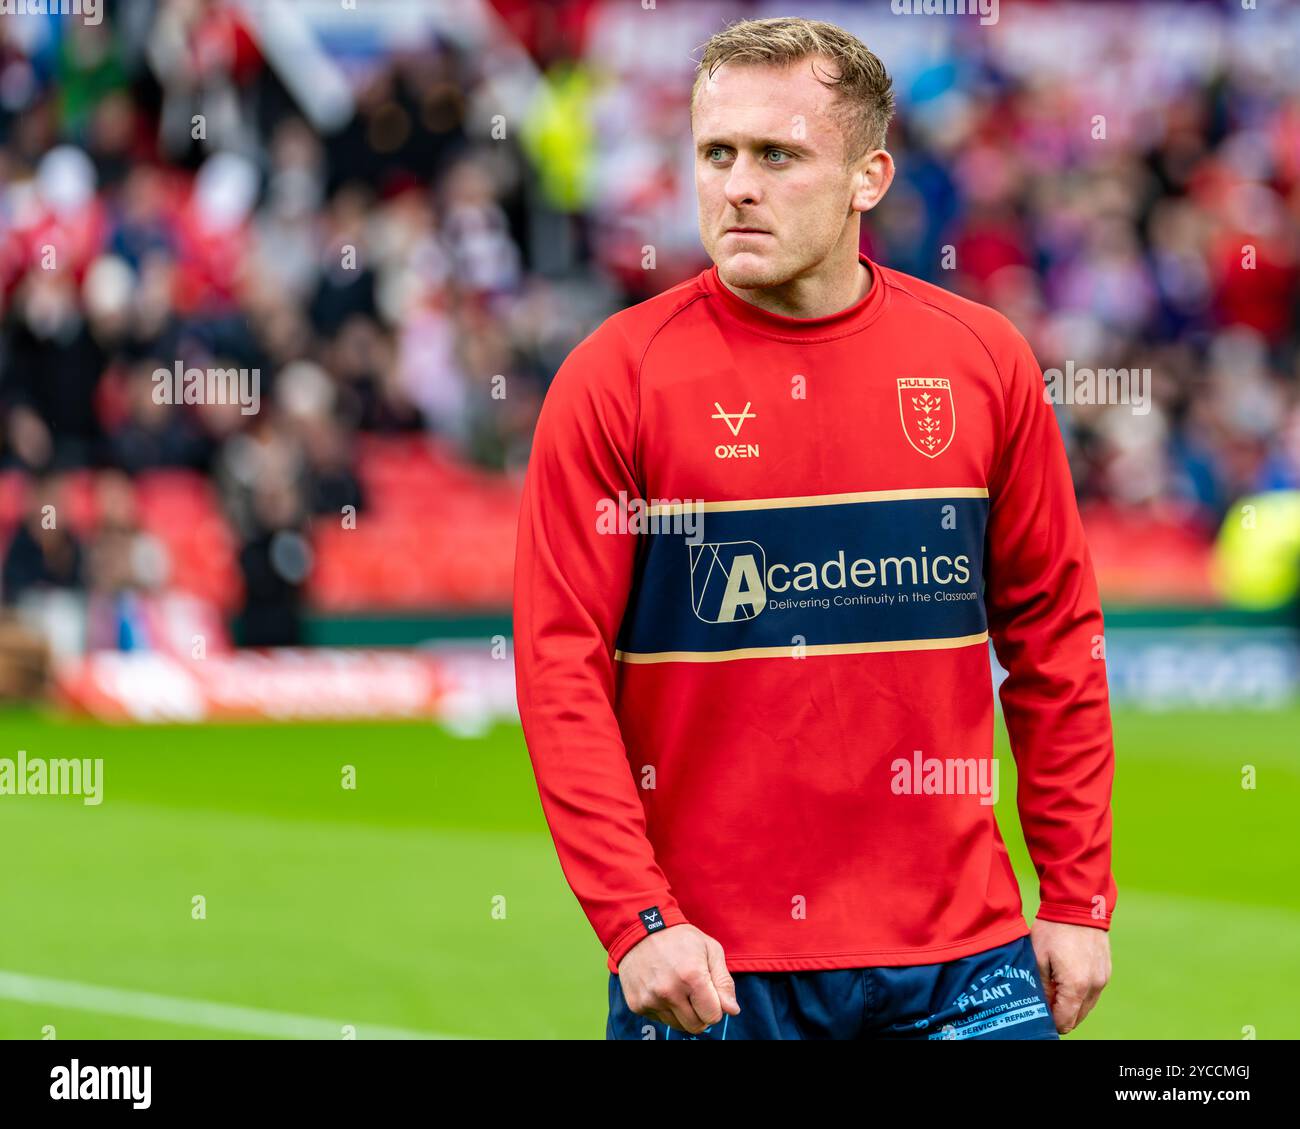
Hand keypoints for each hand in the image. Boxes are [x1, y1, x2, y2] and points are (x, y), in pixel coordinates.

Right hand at [617, 923, 740, 1034]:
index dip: (715, 1007)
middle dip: (700, 1013)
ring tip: (676, 987)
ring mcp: (650, 999)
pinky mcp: (636, 1004)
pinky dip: (664, 1009)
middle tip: (694, 992)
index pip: (713, 1016)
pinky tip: (661, 988)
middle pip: (695, 1026)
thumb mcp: (710, 950)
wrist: (640, 929)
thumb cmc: (680, 938)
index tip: (709, 993)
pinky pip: (659, 1019)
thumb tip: (732, 1011)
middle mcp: (669, 991)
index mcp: (692, 977)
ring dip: (682, 1012)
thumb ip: (724, 982)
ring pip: (677, 1026)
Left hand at [1029, 918, 1110, 1034]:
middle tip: (1044, 1001)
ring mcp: (1103, 979)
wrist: (1077, 905)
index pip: (1065, 1021)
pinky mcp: (1106, 971)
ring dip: (1072, 1004)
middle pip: (1078, 1017)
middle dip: (1061, 1015)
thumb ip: (1042, 987)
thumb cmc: (1053, 930)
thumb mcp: (1038, 958)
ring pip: (1087, 1006)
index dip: (1051, 1022)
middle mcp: (1094, 986)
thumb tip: (1043, 1006)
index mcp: (1076, 985)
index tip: (1039, 1013)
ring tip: (1054, 987)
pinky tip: (1066, 978)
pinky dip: (1081, 993)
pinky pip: (1094, 992)